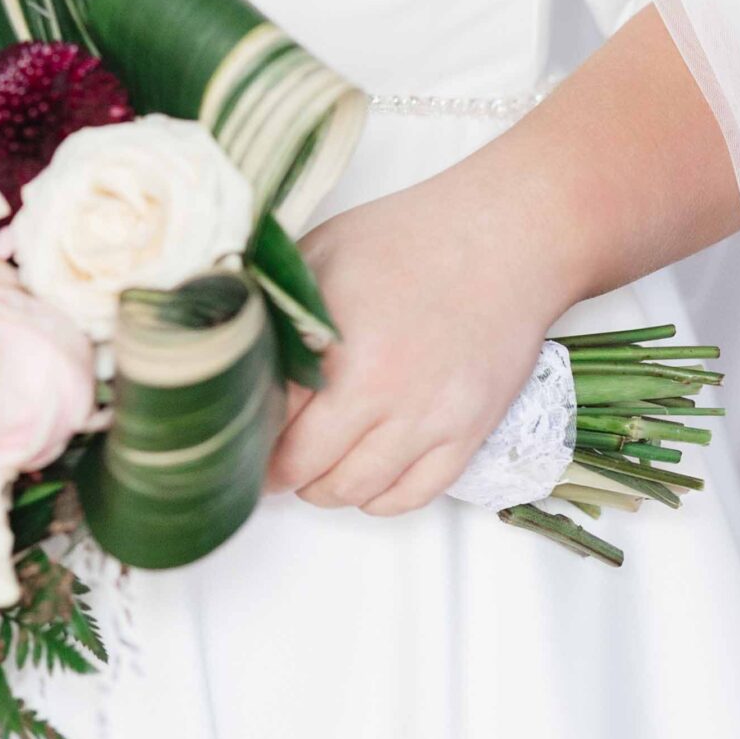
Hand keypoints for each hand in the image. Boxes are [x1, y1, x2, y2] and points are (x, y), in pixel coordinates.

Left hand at [265, 169, 569, 518]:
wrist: (503, 240)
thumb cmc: (410, 237)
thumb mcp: (323, 251)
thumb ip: (279, 303)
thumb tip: (237, 343)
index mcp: (338, 344)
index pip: (272, 415)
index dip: (249, 431)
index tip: (239, 436)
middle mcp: (383, 392)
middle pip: (308, 465)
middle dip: (279, 472)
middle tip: (266, 465)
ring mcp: (429, 419)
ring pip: (358, 490)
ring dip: (324, 491)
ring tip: (311, 475)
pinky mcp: (468, 434)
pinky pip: (414, 495)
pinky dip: (380, 500)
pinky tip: (364, 483)